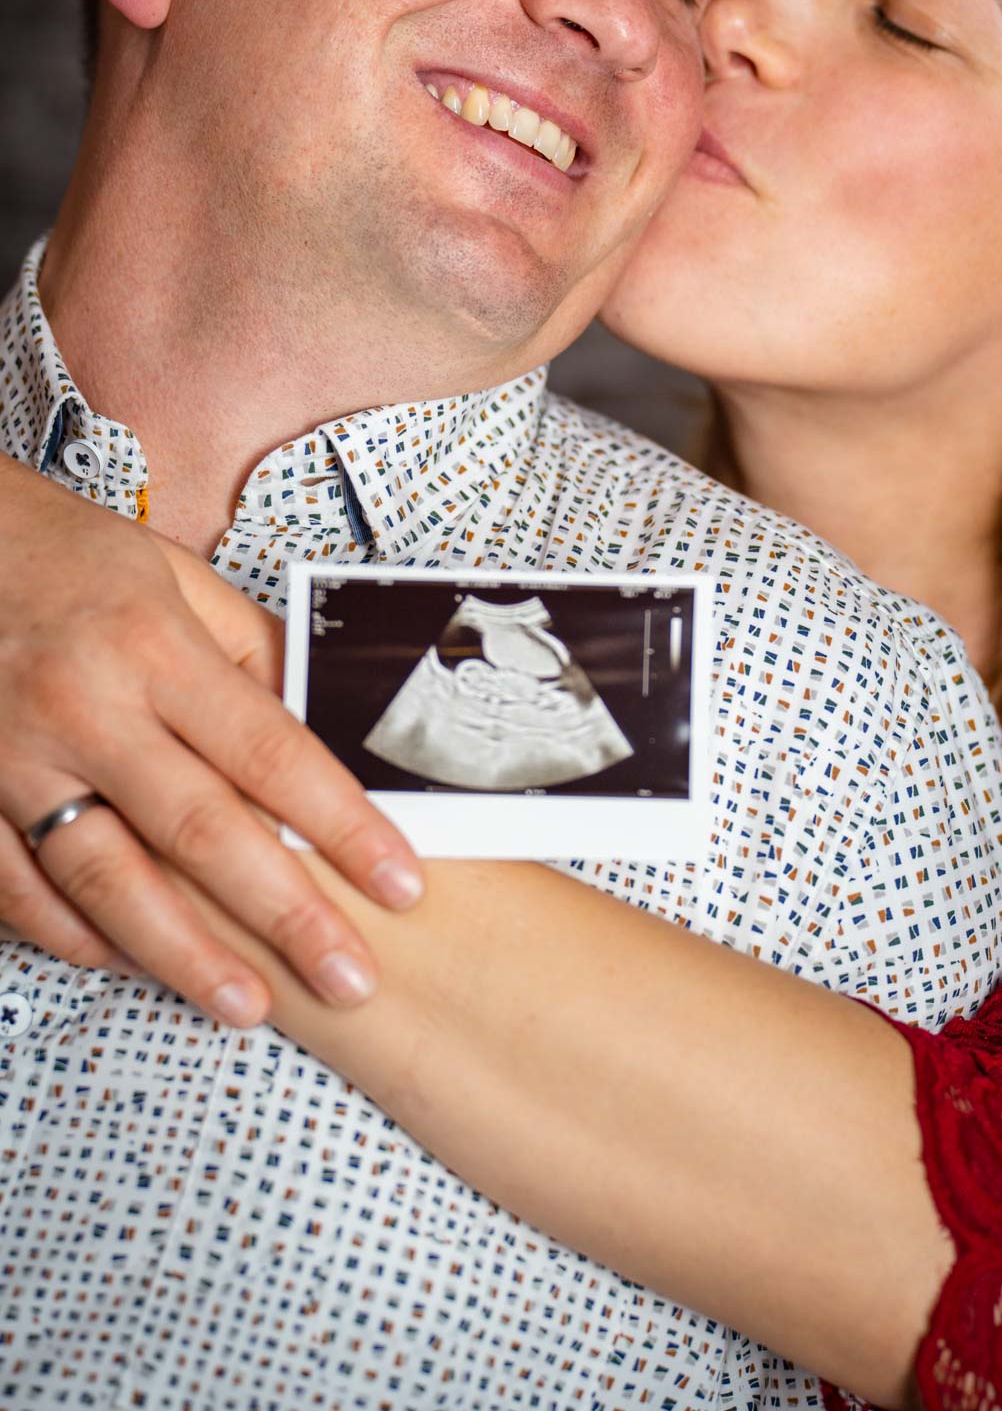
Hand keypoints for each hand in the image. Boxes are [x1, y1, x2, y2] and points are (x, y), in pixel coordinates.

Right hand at [0, 457, 422, 1024]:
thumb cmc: (69, 558)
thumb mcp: (176, 580)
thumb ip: (252, 654)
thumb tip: (331, 722)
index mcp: (153, 648)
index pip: (270, 752)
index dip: (342, 824)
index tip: (400, 881)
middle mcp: (86, 710)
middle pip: (201, 832)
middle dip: (286, 914)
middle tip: (350, 977)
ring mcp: (14, 760)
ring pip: (107, 879)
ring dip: (184, 953)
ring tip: (251, 1006)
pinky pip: (18, 887)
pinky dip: (73, 934)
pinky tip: (130, 962)